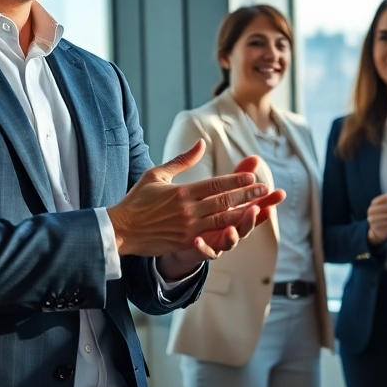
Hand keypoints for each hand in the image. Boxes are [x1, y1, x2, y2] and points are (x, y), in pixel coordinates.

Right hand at [108, 142, 281, 257]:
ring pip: (223, 219)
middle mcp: (188, 210)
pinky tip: (241, 228)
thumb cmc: (137, 201)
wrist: (121, 230)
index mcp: (182, 191)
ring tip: (260, 206)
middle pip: (224, 201)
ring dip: (244, 212)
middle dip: (247, 194)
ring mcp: (189, 228)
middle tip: (265, 189)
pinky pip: (213, 237)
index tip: (252, 175)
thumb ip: (182, 160)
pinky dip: (229, 231)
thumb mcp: (157, 174)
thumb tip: (201, 144)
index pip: (216, 184)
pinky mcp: (186, 243)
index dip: (236, 180)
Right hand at [366, 193, 386, 245]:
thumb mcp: (386, 209)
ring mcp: (371, 220)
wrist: (380, 229)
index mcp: (373, 206)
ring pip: (378, 217)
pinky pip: (381, 224)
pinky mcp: (375, 227)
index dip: (383, 198)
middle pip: (377, 208)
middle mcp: (370, 212)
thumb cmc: (385, 216)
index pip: (376, 201)